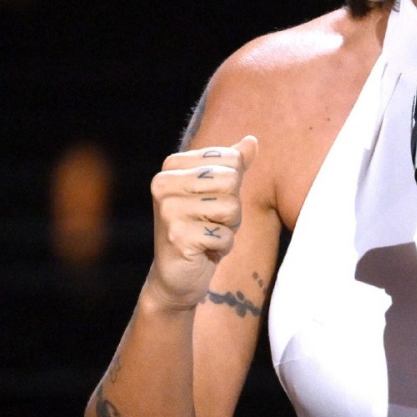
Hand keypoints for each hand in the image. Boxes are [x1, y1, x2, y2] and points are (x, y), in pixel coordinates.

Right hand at [148, 136, 258, 307]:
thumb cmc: (200, 228)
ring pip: (230, 208)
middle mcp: (164, 183)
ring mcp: (168, 210)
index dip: (233, 186)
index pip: (230, 159)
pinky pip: (225, 236)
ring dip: (228, 228)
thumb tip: (252, 140)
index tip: (211, 202)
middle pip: (231, 181)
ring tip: (207, 236)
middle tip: (211, 223)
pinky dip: (222, 247)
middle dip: (232, 208)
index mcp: (172, 165)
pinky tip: (203, 251)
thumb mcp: (216, 192)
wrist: (176, 276)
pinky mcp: (177, 236)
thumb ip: (233, 165)